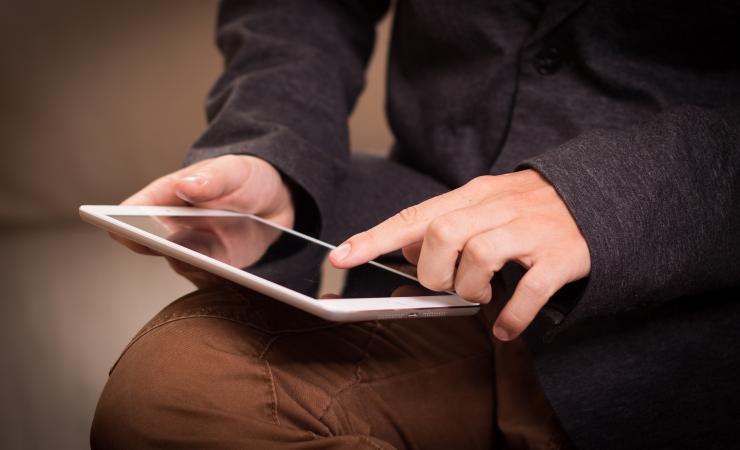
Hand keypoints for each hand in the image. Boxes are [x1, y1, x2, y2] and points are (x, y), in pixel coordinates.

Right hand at [112, 154, 293, 284]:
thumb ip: (212, 178)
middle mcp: (174, 227)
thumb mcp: (233, 170)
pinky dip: (214, 277)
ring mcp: (194, 250)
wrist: (277, 200)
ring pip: (180, 263)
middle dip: (154, 246)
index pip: (135, 210)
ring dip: (187, 264)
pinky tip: (224, 274)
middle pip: (151, 243)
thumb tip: (185, 186)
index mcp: (167, 196)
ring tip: (196, 260)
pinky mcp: (217, 267)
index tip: (116, 226)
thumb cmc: (245, 178)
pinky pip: (210, 277)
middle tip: (163, 246)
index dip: (122, 220)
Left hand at [329, 170, 590, 340]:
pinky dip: (511, 315)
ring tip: (479, 294)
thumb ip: (444, 222)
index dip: (374, 238)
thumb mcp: (484, 205)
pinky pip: (529, 290)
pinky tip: (506, 327)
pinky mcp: (561, 255)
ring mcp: (531, 230)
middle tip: (448, 284)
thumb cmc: (530, 208)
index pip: (415, 215)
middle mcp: (499, 207)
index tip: (341, 257)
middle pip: (443, 234)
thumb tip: (405, 248)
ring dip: (470, 287)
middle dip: (434, 271)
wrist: (599, 196)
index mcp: (475, 194)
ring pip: (479, 255)